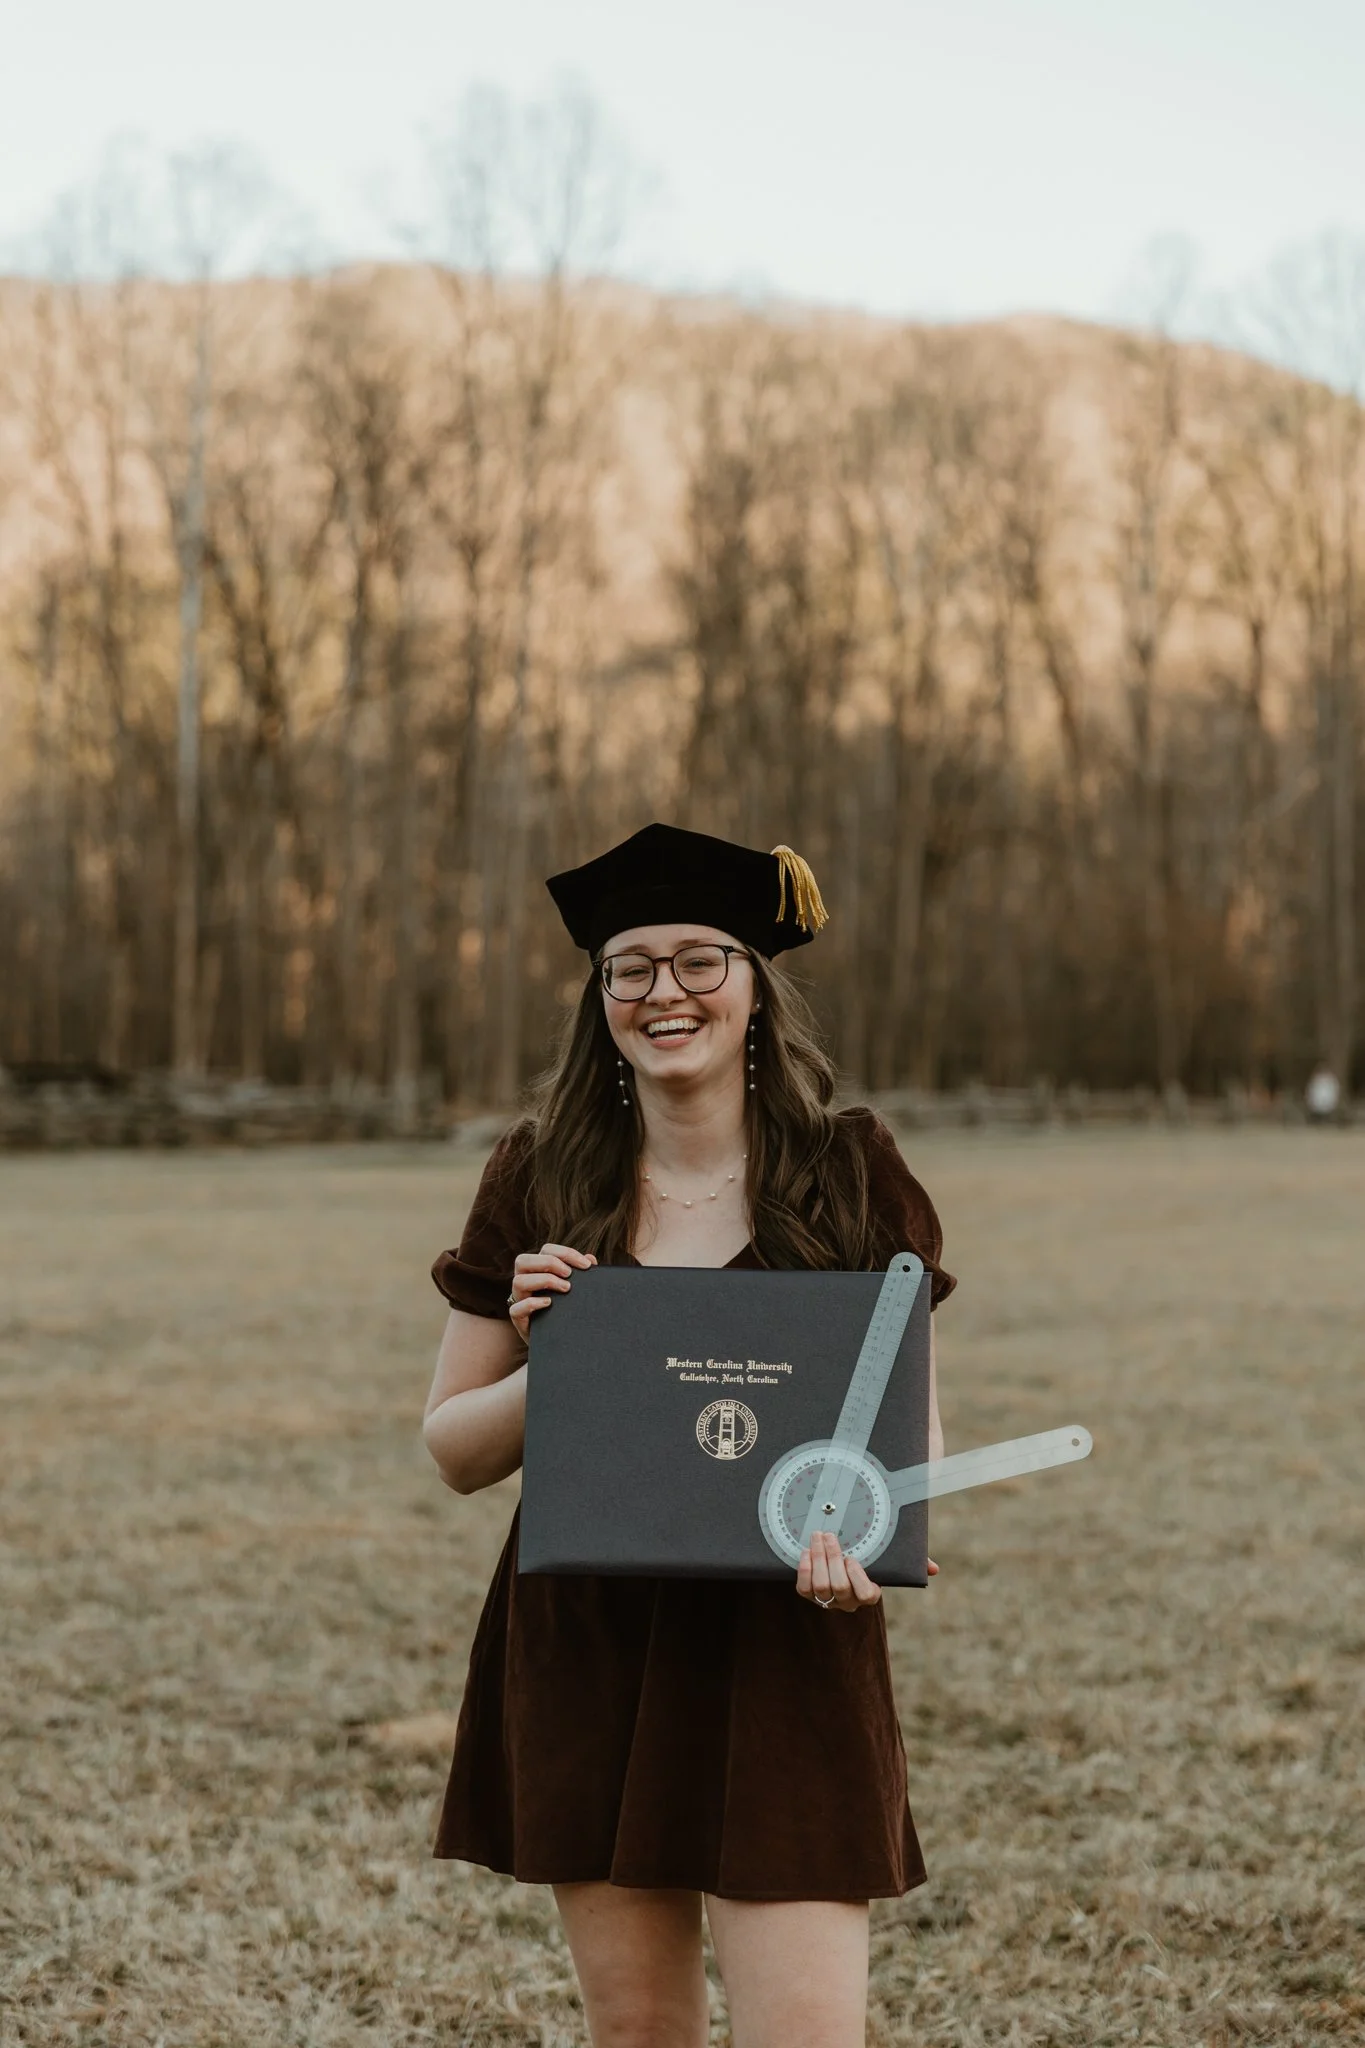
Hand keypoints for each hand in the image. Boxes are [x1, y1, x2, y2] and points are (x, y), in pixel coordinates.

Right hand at [508, 1243, 595, 1341]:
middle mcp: (525, 1281)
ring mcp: (519, 1300)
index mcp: (537, 1270)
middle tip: (569, 1274)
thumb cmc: (567, 1307)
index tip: (586, 1265)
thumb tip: (590, 1258)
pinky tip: (549, 1303)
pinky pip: (516, 1309)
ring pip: (518, 1282)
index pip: (545, 1250)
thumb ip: (582, 1274)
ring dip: (544, 1280)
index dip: (566, 1253)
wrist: (561, 1339)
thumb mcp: (576, 1289)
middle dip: (549, 1262)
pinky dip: (532, 1303)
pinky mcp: (519, 1319)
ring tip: (566, 1288)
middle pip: (523, 1260)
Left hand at [796, 1531, 939, 1610]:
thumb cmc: (870, 1562)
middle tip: (830, 1536)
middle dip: (832, 1560)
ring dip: (817, 1559)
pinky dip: (803, 1570)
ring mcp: (828, 1601)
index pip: (866, 1596)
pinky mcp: (810, 1596)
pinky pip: (803, 1589)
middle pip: (839, 1588)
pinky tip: (805, 1551)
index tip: (853, 1558)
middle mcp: (848, 1602)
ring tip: (818, 1536)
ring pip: (821, 1587)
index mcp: (869, 1594)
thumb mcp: (889, 1562)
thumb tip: (934, 1568)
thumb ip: (912, 1563)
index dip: (857, 1578)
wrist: (839, 1566)